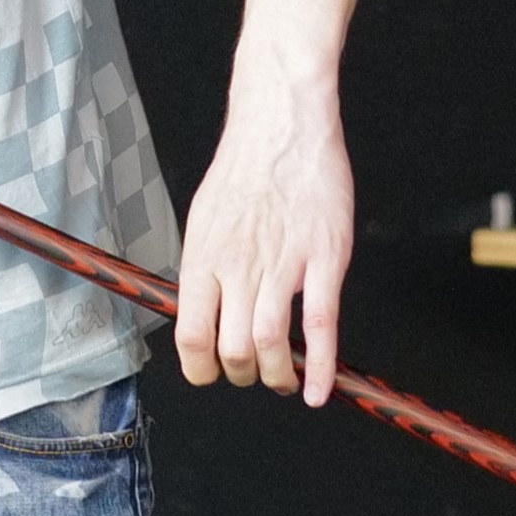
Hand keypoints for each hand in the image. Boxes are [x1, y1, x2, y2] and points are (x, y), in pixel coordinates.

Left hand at [172, 65, 355, 404]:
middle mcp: (239, 268)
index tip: (210, 373)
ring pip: (273, 346)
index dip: (200, 367)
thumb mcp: (204, 219)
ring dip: (278, 376)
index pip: (190, 334)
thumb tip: (201, 309)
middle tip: (252, 372)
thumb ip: (206, 267)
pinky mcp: (324, 259)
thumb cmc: (244, 168)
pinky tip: (320, 389)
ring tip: (284, 379)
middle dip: (242, 374)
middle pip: (233, 349)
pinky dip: (321, 367)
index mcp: (204, 259)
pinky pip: (322, 325)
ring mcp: (283, 265)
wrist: (282, 126)